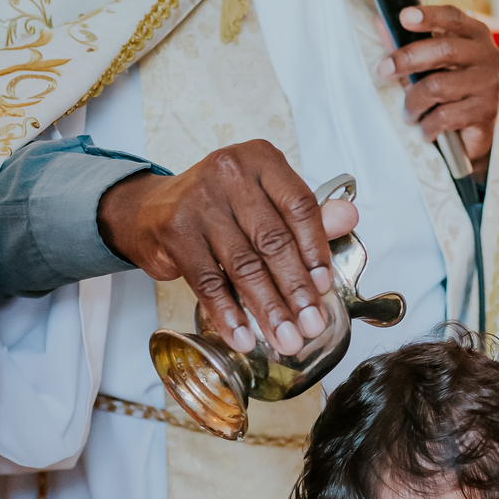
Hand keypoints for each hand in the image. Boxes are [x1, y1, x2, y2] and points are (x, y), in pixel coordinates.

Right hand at [98, 140, 357, 355]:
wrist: (149, 211)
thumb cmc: (218, 208)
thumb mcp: (263, 202)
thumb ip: (305, 214)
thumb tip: (349, 218)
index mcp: (261, 160)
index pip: (299, 206)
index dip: (316, 250)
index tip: (325, 287)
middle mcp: (230, 173)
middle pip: (273, 240)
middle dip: (296, 290)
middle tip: (311, 325)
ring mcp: (199, 200)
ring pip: (244, 265)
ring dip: (268, 309)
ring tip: (284, 339)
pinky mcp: (175, 231)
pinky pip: (208, 282)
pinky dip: (228, 314)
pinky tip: (243, 336)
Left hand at [380, 5, 498, 171]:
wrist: (474, 131)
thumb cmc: (449, 89)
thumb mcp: (428, 64)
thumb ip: (406, 44)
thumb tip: (379, 22)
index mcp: (475, 35)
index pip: (453, 17)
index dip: (429, 16)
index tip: (403, 16)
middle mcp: (488, 56)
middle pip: (445, 50)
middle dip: (408, 59)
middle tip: (384, 70)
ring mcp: (489, 84)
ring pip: (438, 86)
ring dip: (414, 103)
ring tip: (409, 113)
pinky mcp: (486, 112)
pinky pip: (445, 116)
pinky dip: (427, 125)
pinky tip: (426, 129)